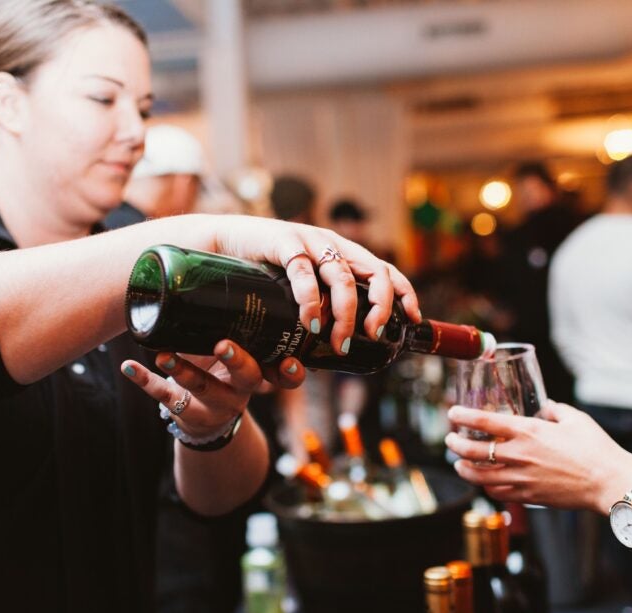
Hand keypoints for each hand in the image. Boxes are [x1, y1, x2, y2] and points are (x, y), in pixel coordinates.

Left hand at [120, 339, 303, 438]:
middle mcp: (241, 391)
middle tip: (222, 344)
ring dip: (183, 371)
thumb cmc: (226, 371)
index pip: (283, 375)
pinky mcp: (185, 410)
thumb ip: (243, 324)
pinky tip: (129, 367)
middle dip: (236, 361)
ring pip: (202, 389)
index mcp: (261, 372)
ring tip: (163, 356)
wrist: (208, 418)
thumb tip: (235, 263)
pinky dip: (144, 380)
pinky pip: (164, 395)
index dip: (290, 371)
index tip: (288, 360)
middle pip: (246, 378)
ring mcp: (214, 404)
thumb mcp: (242, 353)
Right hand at [213, 220, 420, 355]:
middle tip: (373, 335)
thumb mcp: (299, 288)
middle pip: (375, 272)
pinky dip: (311, 300)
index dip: (404, 292)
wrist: (219, 245)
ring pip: (343, 278)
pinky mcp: (283, 242)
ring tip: (339, 343)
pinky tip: (310, 323)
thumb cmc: (261, 274)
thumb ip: (319, 308)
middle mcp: (332, 245)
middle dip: (381, 307)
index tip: (413, 319)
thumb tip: (332, 351)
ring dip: (346, 314)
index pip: (386, 269)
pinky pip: (304, 271)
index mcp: (343, 254)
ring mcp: (310, 241)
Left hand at [445, 401, 631, 513]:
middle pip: (473, 451)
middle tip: (450, 440)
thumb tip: (546, 407)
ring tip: (458, 464)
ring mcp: (521, 478)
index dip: (463, 417)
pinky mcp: (528, 496)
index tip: (452, 413)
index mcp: (528, 431)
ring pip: (479, 476)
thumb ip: (555, 410)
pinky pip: (498, 493)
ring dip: (464, 469)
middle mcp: (519, 455)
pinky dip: (486, 487)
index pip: (484, 422)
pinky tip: (484, 483)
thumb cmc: (595, 448)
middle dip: (455, 445)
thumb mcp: (575, 419)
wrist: (608, 482)